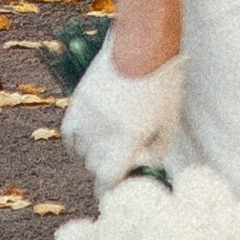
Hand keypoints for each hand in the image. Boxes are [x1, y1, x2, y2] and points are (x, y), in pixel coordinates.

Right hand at [63, 32, 186, 190]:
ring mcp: (87, 118)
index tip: (118, 193)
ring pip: (83, 154)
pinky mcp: (77, 104)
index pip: (110, 180)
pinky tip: (94, 137)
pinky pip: (71, 137)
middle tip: (123, 162)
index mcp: (128, 138)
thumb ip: (158, 151)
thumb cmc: (161, 84)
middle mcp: (102, 132)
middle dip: (110, 170)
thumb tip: (147, 169)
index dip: (113, 190)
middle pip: (97, 168)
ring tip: (112, 143)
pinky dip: (80, 142)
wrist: (141, 46)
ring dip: (95, 155)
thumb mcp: (168, 121)